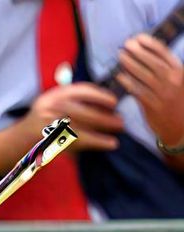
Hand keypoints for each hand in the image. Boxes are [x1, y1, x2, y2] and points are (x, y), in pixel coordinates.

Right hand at [21, 82, 124, 152]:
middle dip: (103, 118)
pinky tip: (106, 144)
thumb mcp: (54, 104)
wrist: (18, 140)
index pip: (79, 91)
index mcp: (52, 96)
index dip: (99, 96)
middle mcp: (47, 109)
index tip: (114, 102)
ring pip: (79, 130)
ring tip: (115, 139)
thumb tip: (108, 104)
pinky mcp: (48, 142)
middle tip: (120, 123)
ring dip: (100, 134)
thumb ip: (75, 100)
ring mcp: (46, 127)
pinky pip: (75, 143)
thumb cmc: (44, 121)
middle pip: (80, 112)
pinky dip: (93, 144)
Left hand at [117, 33, 183, 147]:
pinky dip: (128, 82)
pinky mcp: (153, 106)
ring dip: (130, 63)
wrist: (180, 127)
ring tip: (120, 56)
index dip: (150, 43)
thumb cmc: (176, 101)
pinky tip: (119, 76)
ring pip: (144, 75)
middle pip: (152, 62)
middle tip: (126, 44)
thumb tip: (146, 50)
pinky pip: (138, 91)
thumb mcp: (177, 81)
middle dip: (138, 51)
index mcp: (180, 72)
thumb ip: (165, 68)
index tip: (138, 37)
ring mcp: (163, 94)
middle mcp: (173, 81)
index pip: (164, 53)